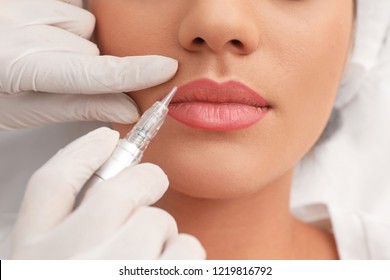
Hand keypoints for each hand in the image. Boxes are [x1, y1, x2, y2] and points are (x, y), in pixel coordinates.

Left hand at [0, 0, 177, 129]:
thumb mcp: (25, 109)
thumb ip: (79, 107)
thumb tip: (128, 110)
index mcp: (17, 63)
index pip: (92, 71)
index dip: (133, 72)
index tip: (165, 70)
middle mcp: (19, 24)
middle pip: (91, 46)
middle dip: (87, 64)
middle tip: (56, 75)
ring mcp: (24, 2)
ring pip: (83, 22)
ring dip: (75, 40)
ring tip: (44, 49)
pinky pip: (73, 4)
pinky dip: (68, 20)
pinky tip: (47, 31)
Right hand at [10, 128, 204, 258]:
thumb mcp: (59, 261)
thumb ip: (71, 229)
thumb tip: (113, 184)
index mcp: (34, 253)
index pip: (50, 185)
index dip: (81, 152)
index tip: (106, 136)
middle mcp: (64, 261)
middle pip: (114, 192)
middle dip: (145, 179)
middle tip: (154, 181)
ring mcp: (109, 272)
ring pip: (156, 220)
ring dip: (166, 231)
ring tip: (155, 256)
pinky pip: (186, 248)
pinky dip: (186, 254)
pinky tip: (169, 268)